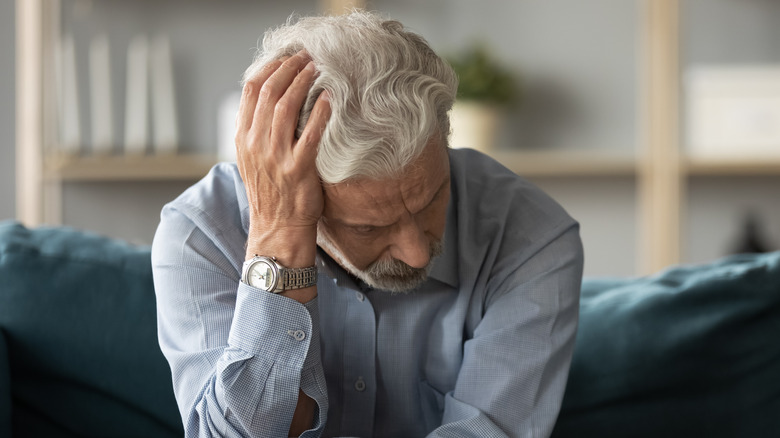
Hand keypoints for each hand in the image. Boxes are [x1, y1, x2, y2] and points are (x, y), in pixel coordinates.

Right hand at [236, 52, 330, 266]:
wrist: (278, 227)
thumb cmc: (272, 191)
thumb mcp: (253, 158)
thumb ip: (258, 130)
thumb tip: (271, 98)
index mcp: (243, 137)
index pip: (250, 90)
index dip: (269, 67)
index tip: (286, 56)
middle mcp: (255, 144)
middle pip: (269, 92)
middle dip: (289, 68)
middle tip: (306, 56)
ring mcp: (275, 156)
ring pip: (286, 107)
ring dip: (303, 83)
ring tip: (317, 68)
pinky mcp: (298, 169)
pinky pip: (310, 133)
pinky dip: (320, 112)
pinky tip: (330, 98)